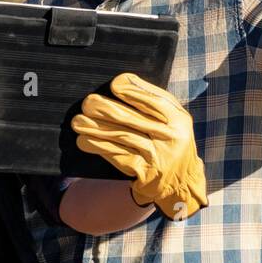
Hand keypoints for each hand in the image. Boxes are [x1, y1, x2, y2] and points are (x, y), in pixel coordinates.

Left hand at [72, 73, 207, 220]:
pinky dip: (100, 147)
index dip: (134, 92)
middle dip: (107, 109)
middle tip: (88, 103)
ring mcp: (158, 156)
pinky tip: (85, 141)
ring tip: (79, 122)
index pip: (155, 102)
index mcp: (179, 120)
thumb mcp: (174, 120)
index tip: (115, 84)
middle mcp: (171, 137)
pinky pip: (118, 156)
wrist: (183, 182)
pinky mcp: (145, 172)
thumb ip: (155, 102)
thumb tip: (125, 80)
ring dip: (97, 128)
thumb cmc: (172, 141)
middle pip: (134, 119)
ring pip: (123, 137)